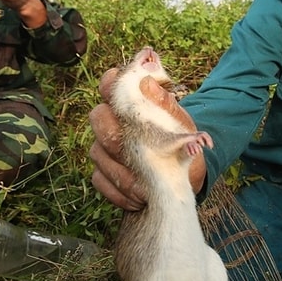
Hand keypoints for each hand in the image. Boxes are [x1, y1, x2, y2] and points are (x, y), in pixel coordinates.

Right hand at [88, 66, 205, 210]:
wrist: (183, 177)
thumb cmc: (181, 145)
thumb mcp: (181, 126)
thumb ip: (166, 105)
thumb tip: (149, 82)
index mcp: (130, 103)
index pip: (110, 84)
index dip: (113, 86)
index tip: (130, 101)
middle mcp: (111, 121)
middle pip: (98, 119)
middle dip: (118, 138)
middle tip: (141, 156)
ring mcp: (102, 148)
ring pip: (98, 154)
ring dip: (123, 171)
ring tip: (147, 186)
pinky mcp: (101, 173)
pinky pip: (100, 180)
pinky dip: (119, 191)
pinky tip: (139, 198)